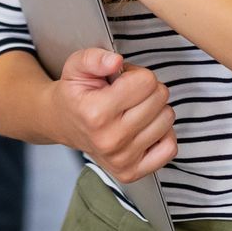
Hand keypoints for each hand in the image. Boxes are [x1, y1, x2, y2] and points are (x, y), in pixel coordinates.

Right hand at [47, 47, 177, 183]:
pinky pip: (169, 148)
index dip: (136, 74)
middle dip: (147, 89)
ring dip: (154, 109)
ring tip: (132, 110)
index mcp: (96, 113)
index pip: (146, 81)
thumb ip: (95, 58)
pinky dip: (163, 134)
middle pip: (160, 98)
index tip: (121, 81)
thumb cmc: (75, 94)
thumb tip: (116, 61)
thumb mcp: (76, 67)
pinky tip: (144, 127)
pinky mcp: (131, 172)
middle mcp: (110, 140)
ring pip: (167, 119)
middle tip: (127, 95)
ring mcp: (121, 159)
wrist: (62, 123)